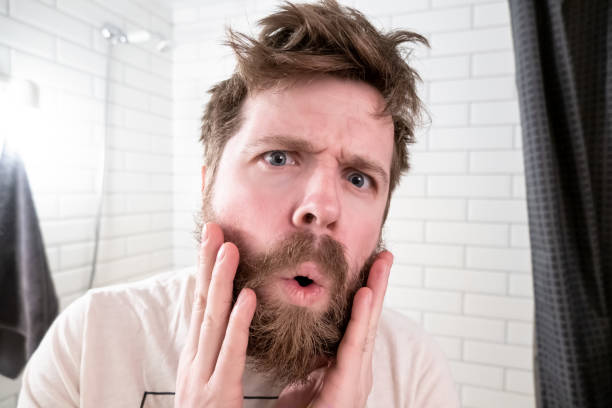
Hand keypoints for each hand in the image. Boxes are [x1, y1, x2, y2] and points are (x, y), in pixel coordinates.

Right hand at [174, 223, 256, 407]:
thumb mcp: (211, 386)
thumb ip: (218, 358)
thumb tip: (227, 328)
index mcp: (197, 361)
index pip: (201, 308)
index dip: (206, 273)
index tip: (214, 242)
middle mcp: (194, 365)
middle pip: (201, 305)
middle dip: (206, 265)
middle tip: (213, 228)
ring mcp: (203, 381)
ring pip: (211, 322)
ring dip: (219, 281)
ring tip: (228, 247)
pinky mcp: (218, 398)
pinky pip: (230, 355)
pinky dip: (237, 323)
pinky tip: (247, 296)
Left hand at [276, 251, 392, 407]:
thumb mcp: (306, 380)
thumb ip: (312, 358)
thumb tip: (309, 336)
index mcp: (346, 366)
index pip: (356, 322)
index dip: (364, 293)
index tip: (367, 266)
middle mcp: (356, 370)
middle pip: (367, 319)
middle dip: (378, 286)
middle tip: (385, 255)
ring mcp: (356, 378)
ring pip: (366, 327)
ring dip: (376, 293)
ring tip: (381, 264)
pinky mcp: (349, 387)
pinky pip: (354, 346)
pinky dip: (361, 318)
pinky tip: (366, 294)